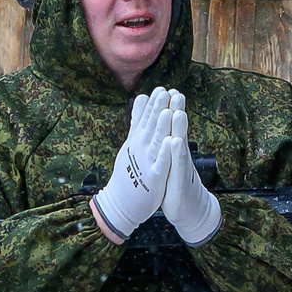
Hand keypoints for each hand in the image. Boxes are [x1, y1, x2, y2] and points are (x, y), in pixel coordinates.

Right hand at [92, 88, 176, 239]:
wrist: (122, 204)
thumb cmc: (130, 172)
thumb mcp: (133, 143)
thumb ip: (138, 120)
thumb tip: (141, 97)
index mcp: (138, 140)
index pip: (146, 118)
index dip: (153, 104)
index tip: (161, 88)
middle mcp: (141, 149)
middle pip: (151, 126)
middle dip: (158, 110)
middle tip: (164, 92)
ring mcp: (147, 162)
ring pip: (156, 142)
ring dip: (161, 127)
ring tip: (167, 111)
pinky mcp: (154, 178)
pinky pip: (161, 164)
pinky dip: (164, 153)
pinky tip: (170, 142)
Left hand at [156, 92, 221, 245]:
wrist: (188, 208)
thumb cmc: (173, 180)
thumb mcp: (166, 158)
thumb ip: (164, 140)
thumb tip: (161, 123)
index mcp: (171, 148)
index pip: (169, 125)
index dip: (166, 108)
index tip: (164, 88)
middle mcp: (178, 154)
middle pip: (176, 129)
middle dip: (175, 110)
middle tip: (176, 91)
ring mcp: (180, 166)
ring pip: (179, 143)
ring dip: (179, 128)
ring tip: (178, 112)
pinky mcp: (179, 180)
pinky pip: (177, 164)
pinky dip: (176, 153)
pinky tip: (175, 142)